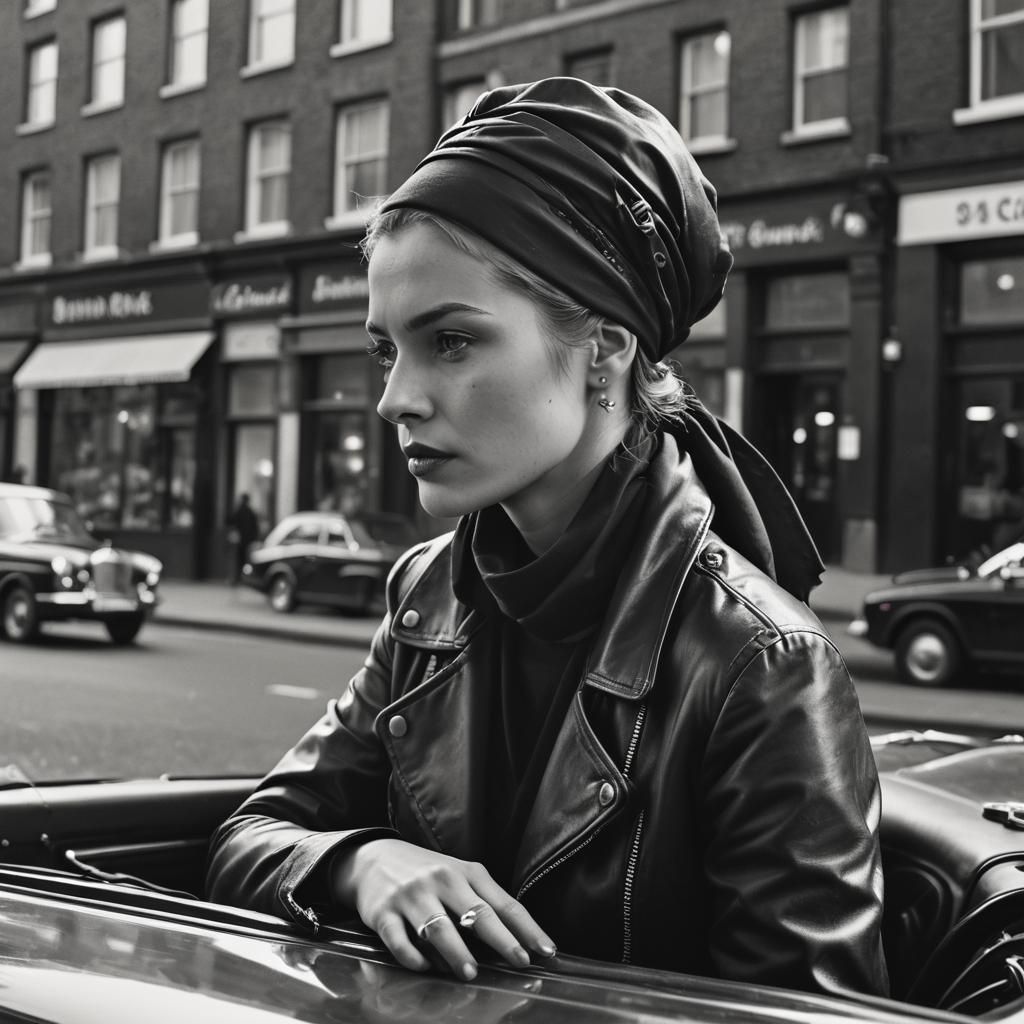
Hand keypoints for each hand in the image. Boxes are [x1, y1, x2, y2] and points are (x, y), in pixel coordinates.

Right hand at [332, 838, 556, 980]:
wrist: (373, 858)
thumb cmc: (425, 873)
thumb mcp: (457, 876)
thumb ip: (482, 902)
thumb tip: (514, 940)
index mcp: (466, 872)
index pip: (504, 903)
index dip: (526, 928)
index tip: (546, 951)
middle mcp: (442, 880)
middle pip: (477, 913)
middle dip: (501, 940)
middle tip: (519, 962)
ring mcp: (412, 896)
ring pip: (439, 928)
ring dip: (457, 953)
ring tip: (471, 972)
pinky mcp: (384, 913)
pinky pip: (400, 940)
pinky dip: (414, 958)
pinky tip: (426, 968)